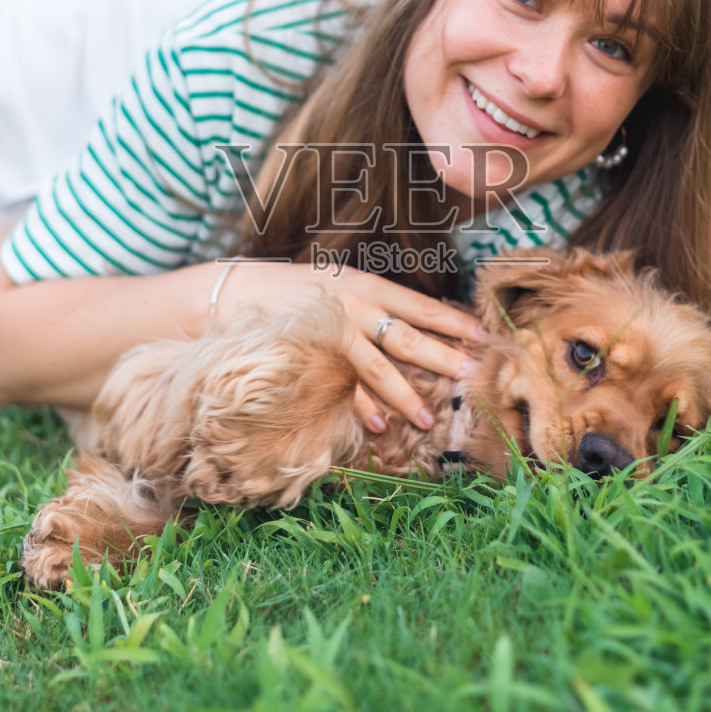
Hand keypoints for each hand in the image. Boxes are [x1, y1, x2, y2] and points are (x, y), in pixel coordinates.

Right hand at [213, 261, 482, 431]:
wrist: (228, 291)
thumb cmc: (287, 291)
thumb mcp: (333, 286)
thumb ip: (367, 304)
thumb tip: (406, 326)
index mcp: (364, 286)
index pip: (418, 305)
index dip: (452, 320)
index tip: (482, 333)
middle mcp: (352, 307)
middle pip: (408, 337)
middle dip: (444, 357)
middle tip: (474, 374)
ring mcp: (331, 333)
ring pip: (377, 367)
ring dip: (405, 395)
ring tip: (427, 419)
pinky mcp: (309, 356)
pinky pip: (341, 387)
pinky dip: (360, 407)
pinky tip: (377, 426)